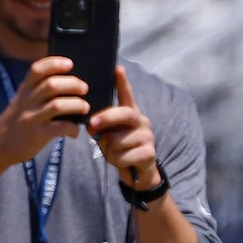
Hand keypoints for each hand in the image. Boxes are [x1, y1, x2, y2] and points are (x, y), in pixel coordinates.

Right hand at [0, 55, 91, 166]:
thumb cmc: (18, 121)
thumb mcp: (22, 101)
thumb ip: (38, 91)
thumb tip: (70, 83)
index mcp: (24, 90)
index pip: (37, 69)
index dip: (55, 63)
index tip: (70, 63)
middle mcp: (27, 101)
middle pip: (51, 85)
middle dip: (73, 84)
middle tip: (84, 88)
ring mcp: (31, 118)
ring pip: (57, 105)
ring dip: (76, 104)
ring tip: (84, 107)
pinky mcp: (37, 135)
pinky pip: (60, 128)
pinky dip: (73, 128)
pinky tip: (75, 131)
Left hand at [89, 67, 163, 196]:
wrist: (137, 173)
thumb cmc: (120, 150)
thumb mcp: (108, 136)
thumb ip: (102, 128)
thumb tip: (92, 125)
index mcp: (130, 114)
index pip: (126, 95)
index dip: (122, 82)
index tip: (117, 68)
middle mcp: (141, 121)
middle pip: (123, 114)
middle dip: (106, 119)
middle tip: (92, 127)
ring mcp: (148, 136)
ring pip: (118, 140)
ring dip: (109, 151)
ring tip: (114, 154)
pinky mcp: (149, 152)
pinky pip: (124, 155)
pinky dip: (118, 162)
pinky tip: (123, 162)